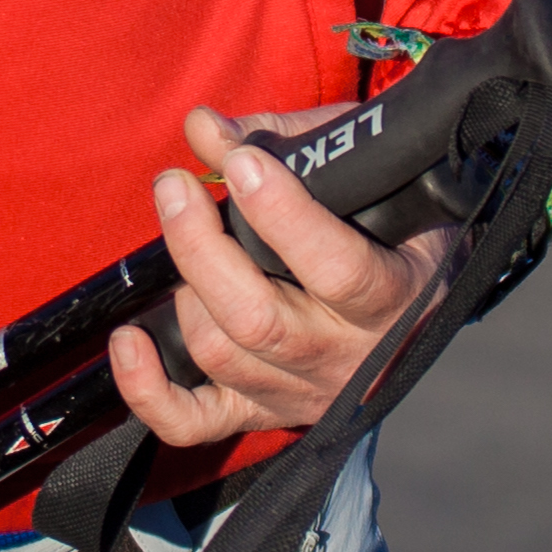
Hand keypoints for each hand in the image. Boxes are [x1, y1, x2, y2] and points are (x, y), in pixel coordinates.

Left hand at [108, 104, 465, 449]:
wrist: (422, 307)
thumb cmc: (396, 225)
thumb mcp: (369, 175)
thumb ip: (292, 143)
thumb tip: (204, 128)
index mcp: (395, 295)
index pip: (336, 268)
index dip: (282, 214)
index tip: (242, 162)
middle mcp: (348, 356)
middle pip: (257, 319)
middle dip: (200, 247)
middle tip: (175, 185)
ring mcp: (302, 391)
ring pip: (222, 357)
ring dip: (185, 292)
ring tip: (186, 235)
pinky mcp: (263, 414)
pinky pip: (194, 423)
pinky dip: (149, 391)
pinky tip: (128, 341)